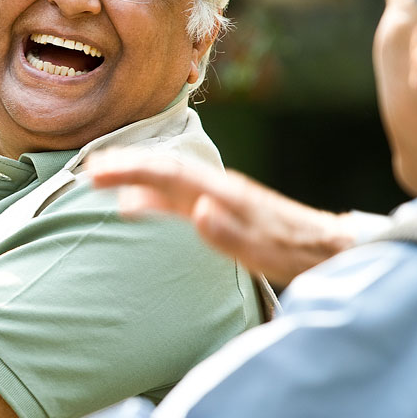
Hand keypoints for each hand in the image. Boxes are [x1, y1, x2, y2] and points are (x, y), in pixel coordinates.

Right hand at [87, 152, 354, 288]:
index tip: (98, 171)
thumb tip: (197, 210)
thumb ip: (231, 233)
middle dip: (125, 166)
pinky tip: (136, 204)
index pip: (169, 174)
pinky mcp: (222, 211)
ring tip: (101, 179)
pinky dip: (150, 195)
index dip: (131, 170)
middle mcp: (218, 189)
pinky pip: (177, 197)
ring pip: (168, 180)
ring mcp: (219, 199)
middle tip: (88, 169)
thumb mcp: (266, 249)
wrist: (328, 248)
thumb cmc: (297, 252)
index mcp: (224, 193)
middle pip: (164, 170)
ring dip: (134, 177)